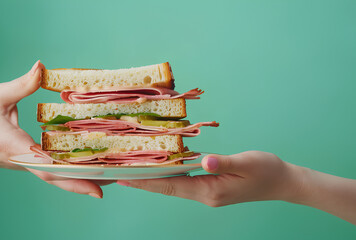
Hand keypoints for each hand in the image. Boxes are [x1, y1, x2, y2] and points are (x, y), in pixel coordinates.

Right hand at [0, 61, 107, 197]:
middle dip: (82, 183)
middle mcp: (26, 160)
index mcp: (15, 145)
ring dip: (84, 181)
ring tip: (112, 179)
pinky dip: (75, 174)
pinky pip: (57, 172)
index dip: (65, 170)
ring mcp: (31, 166)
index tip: (87, 178)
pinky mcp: (35, 165)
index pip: (43, 160)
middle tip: (111, 184)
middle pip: (57, 177)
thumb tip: (41, 66)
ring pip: (59, 178)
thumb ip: (20, 85)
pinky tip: (95, 171)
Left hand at [117, 151, 304, 205]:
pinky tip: (162, 167)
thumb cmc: (267, 170)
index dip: (147, 181)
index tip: (124, 177)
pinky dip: (169, 175)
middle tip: (120, 173)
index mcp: (210, 190)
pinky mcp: (211, 187)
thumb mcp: (246, 163)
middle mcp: (205, 194)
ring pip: (174, 185)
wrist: (282, 182)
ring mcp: (207, 193)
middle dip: (144, 181)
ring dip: (154, 178)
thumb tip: (201, 161)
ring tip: (134, 170)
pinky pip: (184, 182)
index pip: (171, 185)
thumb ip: (222, 162)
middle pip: (167, 187)